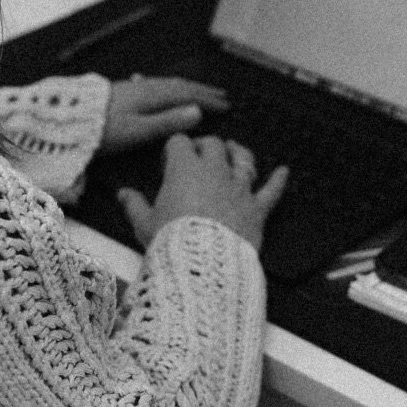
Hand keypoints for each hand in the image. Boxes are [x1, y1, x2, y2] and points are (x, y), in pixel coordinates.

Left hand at [101, 75, 228, 151]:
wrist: (67, 119)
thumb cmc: (103, 130)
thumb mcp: (138, 131)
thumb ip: (168, 122)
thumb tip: (198, 112)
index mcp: (154, 96)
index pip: (188, 96)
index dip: (208, 101)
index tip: (227, 106)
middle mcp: (146, 87)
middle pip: (180, 87)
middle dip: (202, 91)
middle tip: (221, 95)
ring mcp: (133, 87)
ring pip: (166, 84)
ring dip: (185, 87)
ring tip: (197, 91)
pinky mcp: (122, 91)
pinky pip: (152, 84)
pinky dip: (164, 86)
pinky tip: (154, 84)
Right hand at [117, 134, 288, 251]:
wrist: (203, 263)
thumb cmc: (170, 241)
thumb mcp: (144, 223)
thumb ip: (133, 204)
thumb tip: (122, 194)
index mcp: (185, 170)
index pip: (180, 143)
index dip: (174, 148)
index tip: (169, 160)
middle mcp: (215, 171)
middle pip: (213, 144)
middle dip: (205, 145)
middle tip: (199, 153)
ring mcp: (239, 188)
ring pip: (243, 160)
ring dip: (239, 152)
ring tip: (235, 149)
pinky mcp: (257, 208)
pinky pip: (272, 191)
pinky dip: (278, 180)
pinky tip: (284, 171)